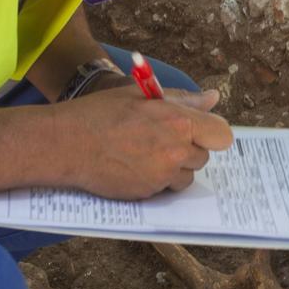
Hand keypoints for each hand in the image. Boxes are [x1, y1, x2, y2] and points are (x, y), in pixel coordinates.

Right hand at [55, 87, 232, 198]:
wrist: (67, 142)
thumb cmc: (101, 113)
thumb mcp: (143, 96)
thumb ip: (183, 100)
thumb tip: (212, 98)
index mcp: (179, 121)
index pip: (222, 135)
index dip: (211, 134)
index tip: (198, 133)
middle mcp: (176, 150)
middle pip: (203, 157)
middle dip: (187, 151)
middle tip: (160, 140)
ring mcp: (162, 174)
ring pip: (185, 177)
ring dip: (173, 169)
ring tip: (144, 154)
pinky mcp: (148, 193)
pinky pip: (164, 189)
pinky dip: (155, 181)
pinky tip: (133, 167)